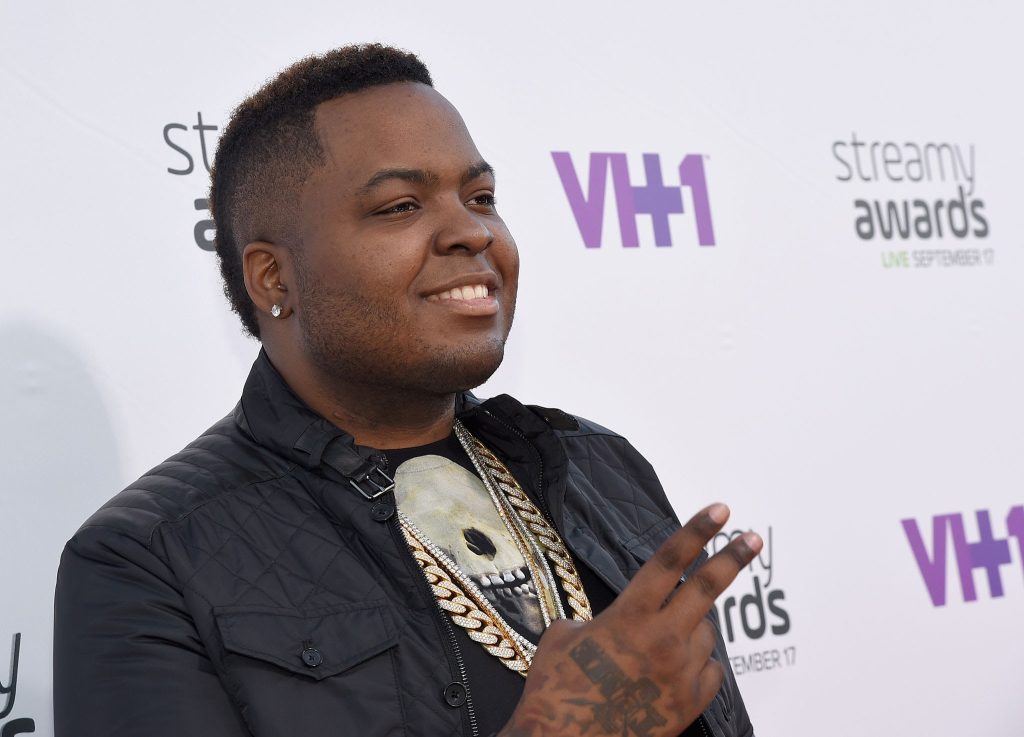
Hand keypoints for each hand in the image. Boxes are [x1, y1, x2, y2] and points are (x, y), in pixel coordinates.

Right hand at [499, 503, 760, 736]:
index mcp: (629, 616)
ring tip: (658, 643)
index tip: (720, 511)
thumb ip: (592, 620)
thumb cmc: (556, 692)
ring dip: (691, 628)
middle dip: (733, 559)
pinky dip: (695, 664)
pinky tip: (672, 670)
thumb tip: (601, 623)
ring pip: (705, 633)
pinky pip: (708, 670)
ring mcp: (681, 672)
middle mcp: (662, 638)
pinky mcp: (690, 703)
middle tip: (753, 539)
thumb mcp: (563, 639)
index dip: (696, 531)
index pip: (669, 561)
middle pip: (706, 588)